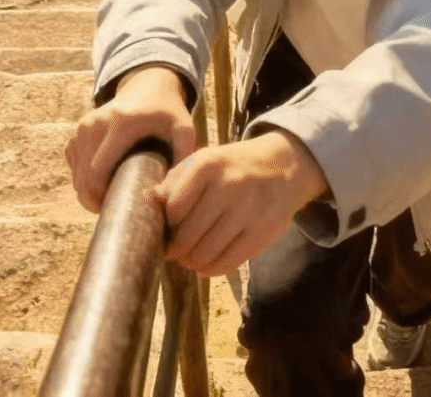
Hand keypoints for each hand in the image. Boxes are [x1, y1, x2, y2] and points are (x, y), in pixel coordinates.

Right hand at [65, 66, 195, 213]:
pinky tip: (103, 181)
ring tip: (111, 196)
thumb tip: (166, 196)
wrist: (148, 86)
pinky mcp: (78, 131)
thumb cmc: (168, 114)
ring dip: (88, 191)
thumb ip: (184, 158)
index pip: (98, 171)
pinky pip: (74, 165)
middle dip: (93, 201)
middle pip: (83, 177)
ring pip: (76, 174)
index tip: (118, 209)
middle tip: (114, 209)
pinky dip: (83, 178)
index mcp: (120, 124)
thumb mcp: (184, 130)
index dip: (102, 198)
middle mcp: (96, 123)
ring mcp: (83, 126)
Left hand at [150, 129, 328, 276]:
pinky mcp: (262, 232)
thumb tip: (148, 201)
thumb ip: (175, 180)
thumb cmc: (233, 166)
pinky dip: (210, 270)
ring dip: (191, 262)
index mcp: (208, 164)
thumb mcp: (205, 160)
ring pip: (204, 254)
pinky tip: (206, 263)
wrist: (283, 166)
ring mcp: (247, 210)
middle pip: (187, 236)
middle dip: (175, 249)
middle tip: (173, 250)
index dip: (165, 223)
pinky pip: (226, 263)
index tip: (165, 228)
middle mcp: (227, 185)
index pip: (173, 208)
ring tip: (189, 257)